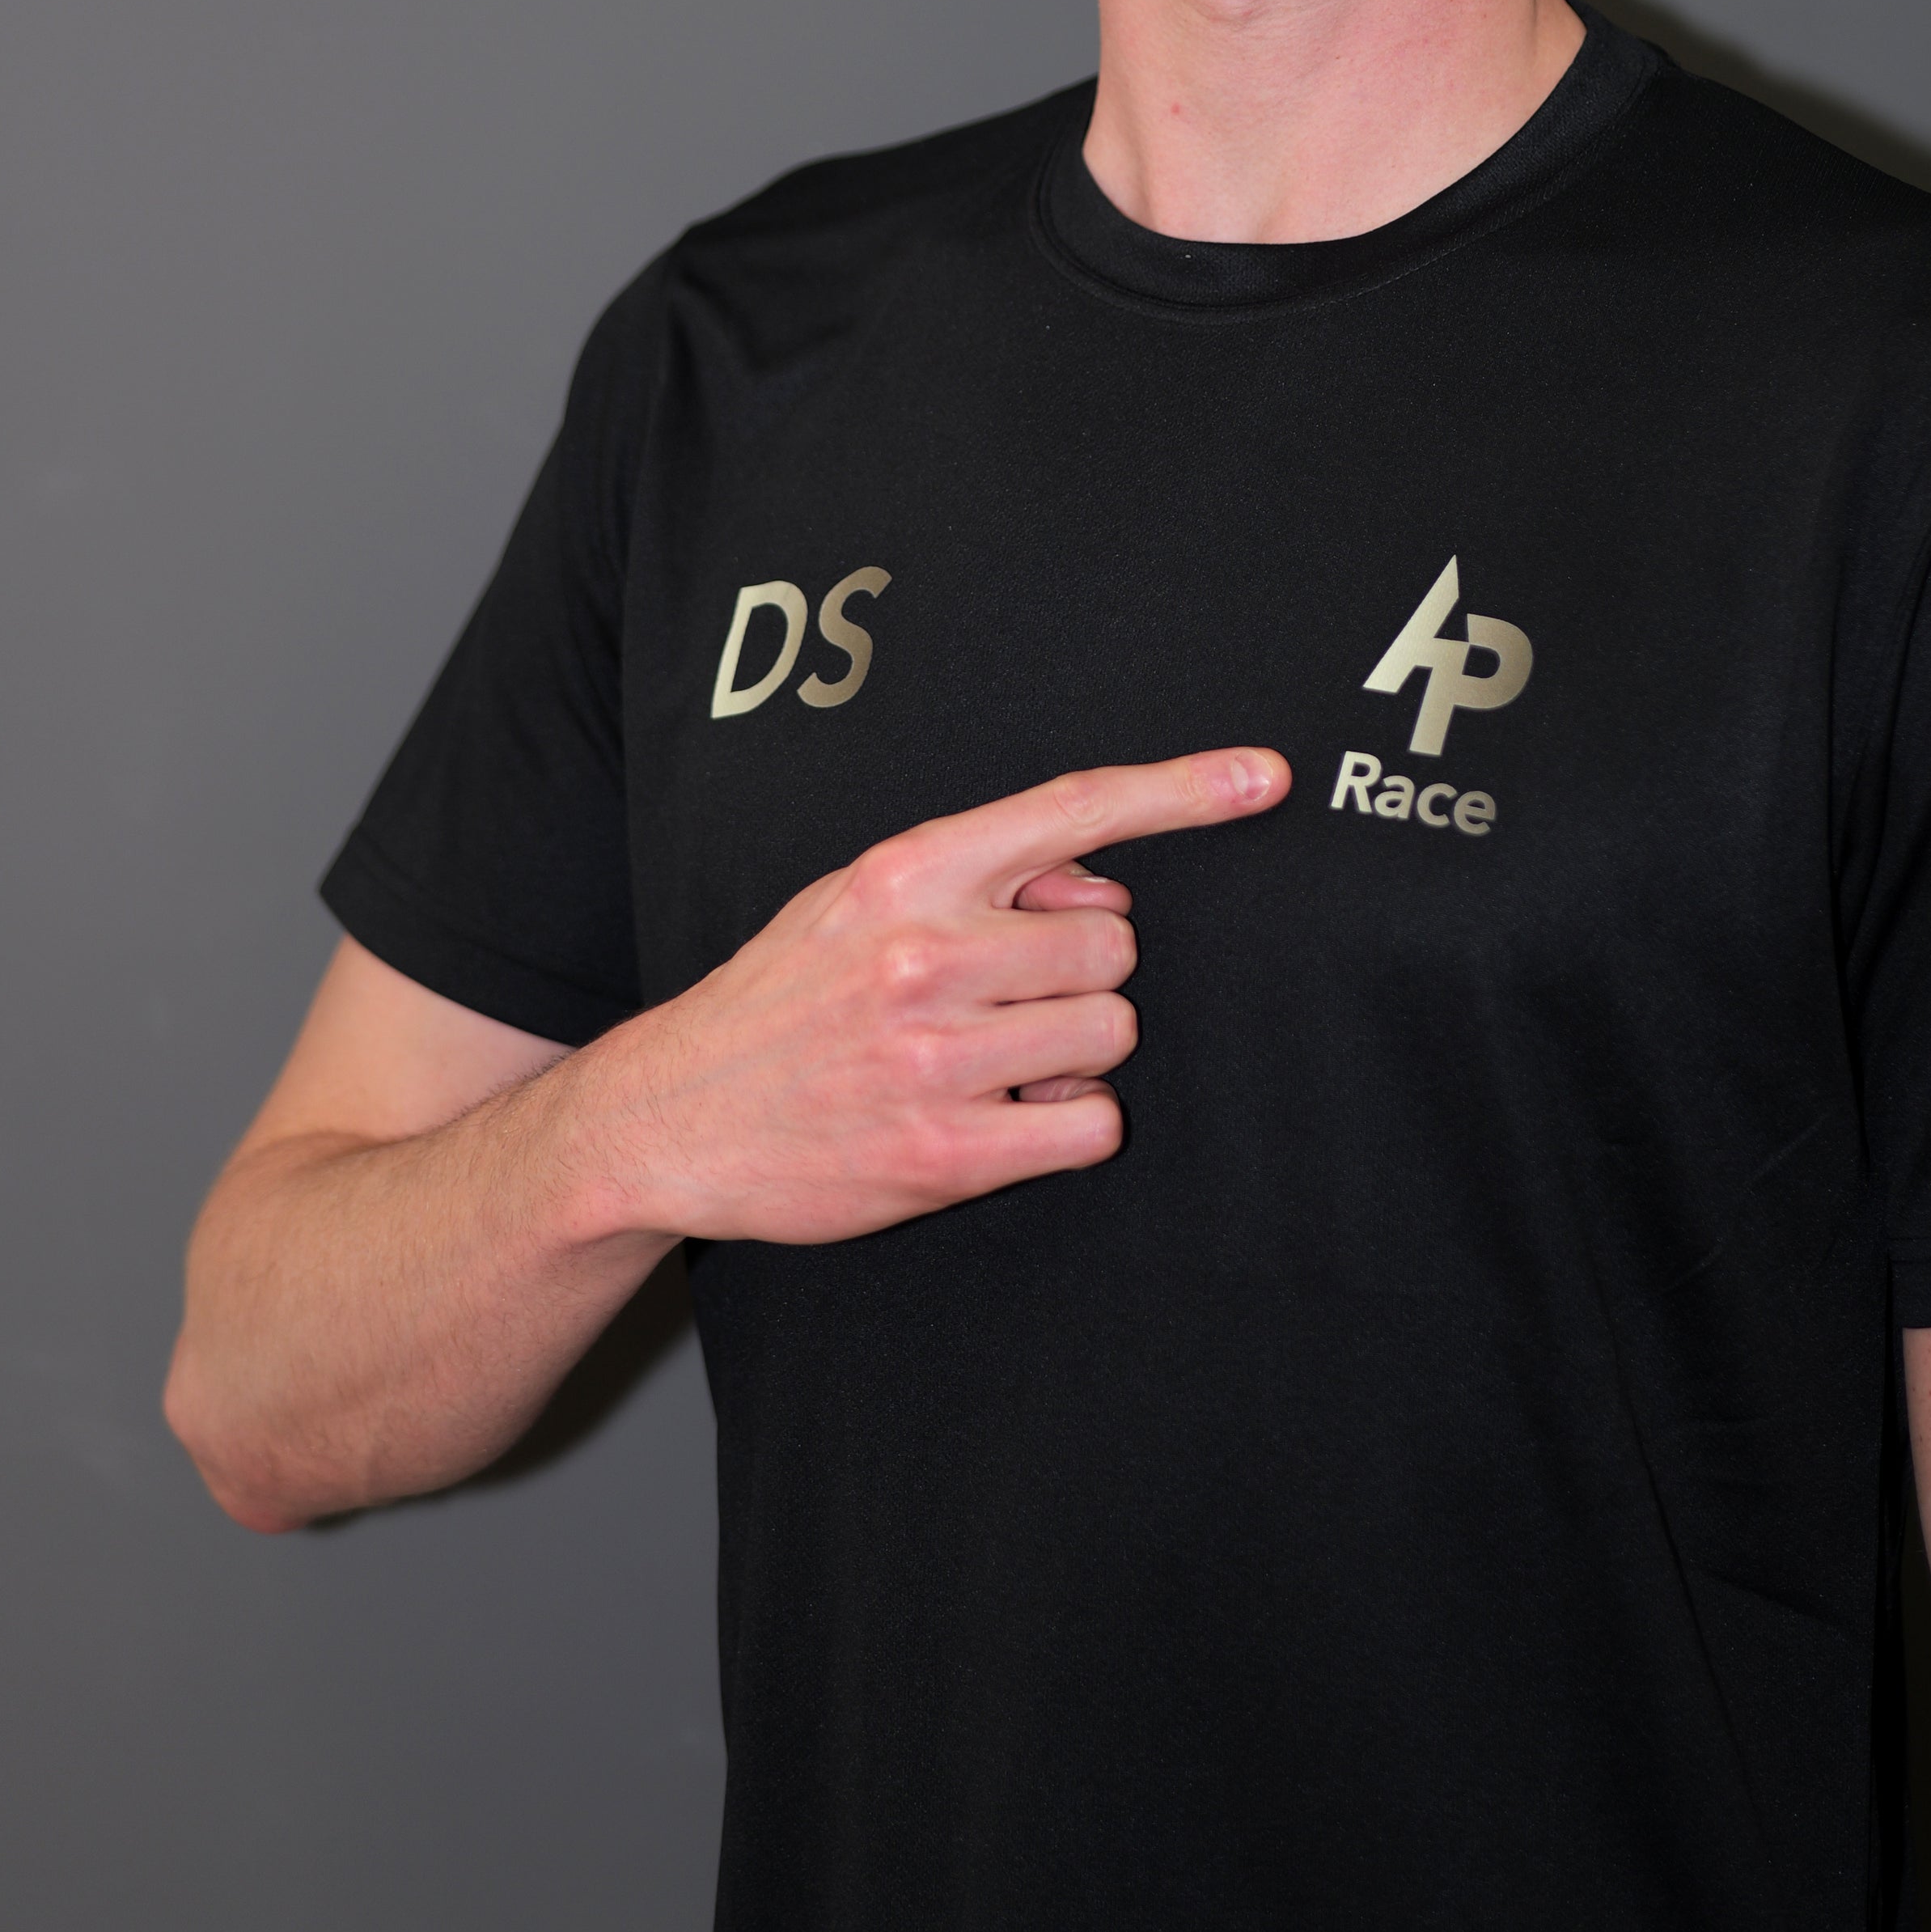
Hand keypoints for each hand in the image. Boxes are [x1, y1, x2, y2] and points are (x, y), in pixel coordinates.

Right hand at [580, 749, 1289, 1244]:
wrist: (664, 1117)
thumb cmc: (782, 1002)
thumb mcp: (858, 902)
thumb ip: (980, 881)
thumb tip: (1103, 886)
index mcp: (907, 873)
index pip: (1073, 808)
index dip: (1183, 789)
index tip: (1266, 777)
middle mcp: (925, 954)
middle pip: (1114, 945)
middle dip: (1082, 976)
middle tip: (1007, 1004)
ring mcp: (935, 1057)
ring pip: (1111, 1034)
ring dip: (1075, 1056)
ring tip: (991, 1065)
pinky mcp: (944, 1155)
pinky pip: (1090, 1128)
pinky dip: (1065, 1129)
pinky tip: (998, 1121)